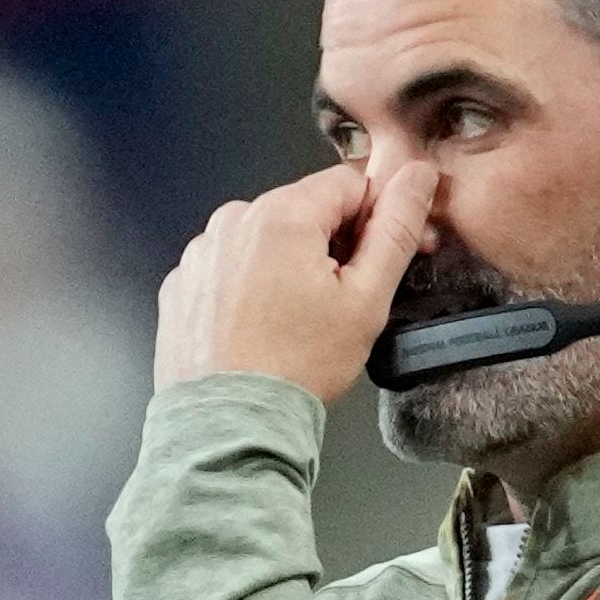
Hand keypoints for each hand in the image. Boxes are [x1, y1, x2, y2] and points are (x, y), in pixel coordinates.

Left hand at [153, 162, 436, 397]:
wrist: (229, 423)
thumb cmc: (298, 366)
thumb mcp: (366, 299)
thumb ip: (395, 229)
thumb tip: (417, 176)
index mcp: (282, 214)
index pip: (349, 184)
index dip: (378, 217)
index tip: (386, 257)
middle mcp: (233, 220)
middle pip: (305, 210)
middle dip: (333, 244)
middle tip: (346, 300)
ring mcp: (200, 252)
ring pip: (266, 238)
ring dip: (289, 264)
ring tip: (298, 320)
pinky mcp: (182, 283)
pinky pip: (230, 267)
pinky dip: (250, 286)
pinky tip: (262, 326)